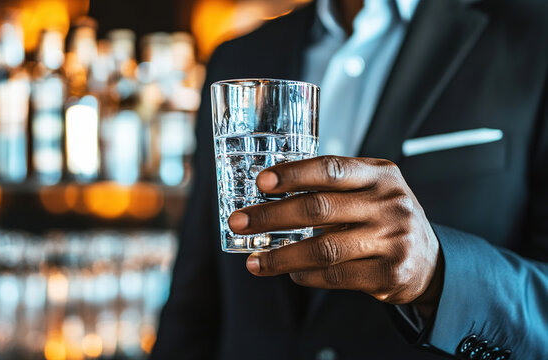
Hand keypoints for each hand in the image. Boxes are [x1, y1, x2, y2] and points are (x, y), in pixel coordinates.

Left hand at [228, 156, 443, 318]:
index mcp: (380, 175)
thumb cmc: (386, 217)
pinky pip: (335, 276)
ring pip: (323, 249)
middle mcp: (389, 204)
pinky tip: (290, 272)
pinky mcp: (389, 274)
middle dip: (271, 216)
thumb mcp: (371, 189)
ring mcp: (392, 240)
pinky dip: (306, 275)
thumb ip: (333, 186)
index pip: (331, 169)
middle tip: (239, 222)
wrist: (430, 260)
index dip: (293, 174)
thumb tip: (270, 192)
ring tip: (254, 261)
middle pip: (319, 209)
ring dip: (281, 257)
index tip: (261, 182)